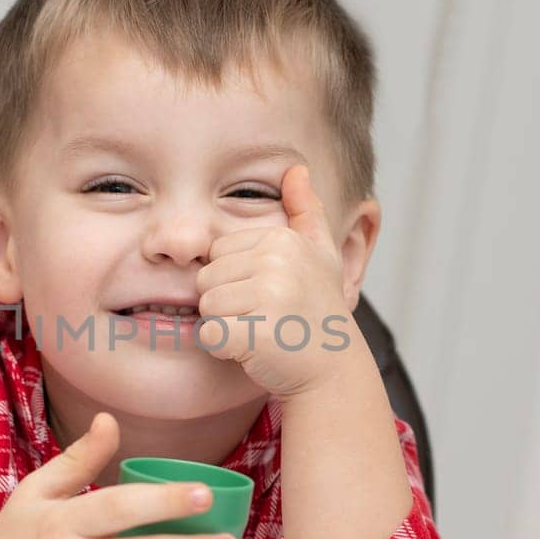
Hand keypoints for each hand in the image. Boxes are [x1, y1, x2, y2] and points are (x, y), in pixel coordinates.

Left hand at [194, 163, 354, 398]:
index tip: (268, 296)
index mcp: (282, 239)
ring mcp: (270, 296)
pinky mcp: (258, 332)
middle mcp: (277, 262)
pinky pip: (210, 336)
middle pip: (207, 280)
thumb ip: (306, 211)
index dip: (234, 280)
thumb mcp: (319, 255)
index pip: (217, 253)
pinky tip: (255, 350)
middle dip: (227, 305)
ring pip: (206, 308)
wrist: (333, 369)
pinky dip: (225, 349)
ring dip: (226, 327)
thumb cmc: (318, 312)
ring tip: (262, 332)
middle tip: (265, 318)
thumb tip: (296, 169)